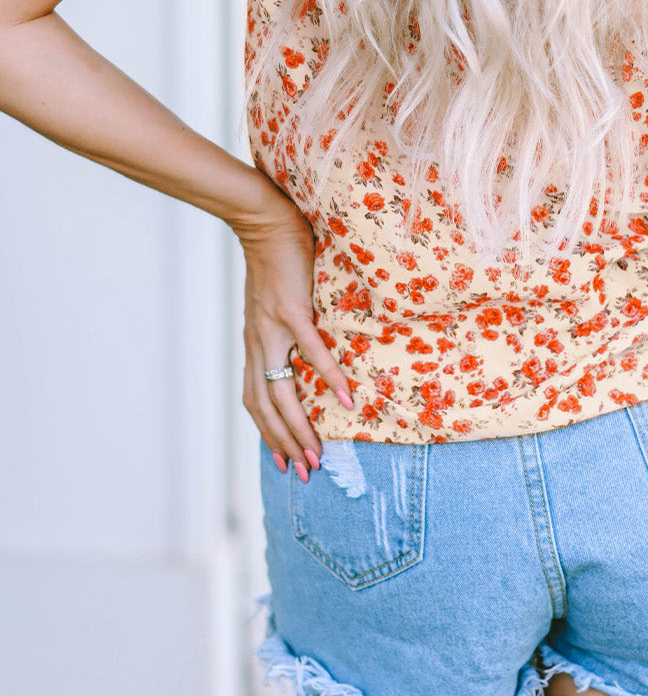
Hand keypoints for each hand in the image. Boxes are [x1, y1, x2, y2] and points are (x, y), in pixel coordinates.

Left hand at [237, 202, 354, 479]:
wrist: (265, 223)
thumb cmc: (275, 261)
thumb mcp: (271, 305)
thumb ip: (281, 330)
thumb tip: (301, 348)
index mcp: (255, 345)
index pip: (255, 401)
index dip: (268, 433)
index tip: (283, 461)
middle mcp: (259, 344)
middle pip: (267, 407)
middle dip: (284, 443)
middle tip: (304, 472)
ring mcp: (274, 329)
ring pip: (282, 391)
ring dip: (300, 426)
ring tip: (318, 453)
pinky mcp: (292, 310)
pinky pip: (312, 352)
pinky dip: (329, 378)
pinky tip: (345, 399)